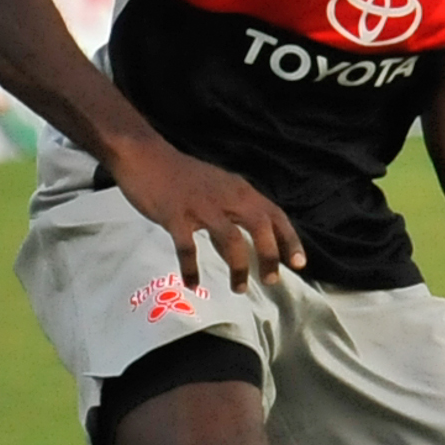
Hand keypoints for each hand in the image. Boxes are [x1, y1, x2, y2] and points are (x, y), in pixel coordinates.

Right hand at [108, 136, 304, 290]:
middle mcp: (226, 197)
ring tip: (239, 288)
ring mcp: (201, 206)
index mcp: (240, 190)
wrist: (145, 156)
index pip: (274, 214)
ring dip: (238, 267)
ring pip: (230, 239)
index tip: (299, 264)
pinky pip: (187, 247)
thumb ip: (236, 211)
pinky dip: (192, 268)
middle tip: (271, 281)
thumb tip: (250, 245)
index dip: (289, 239)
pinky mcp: (175, 215)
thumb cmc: (183, 177)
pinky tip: (193, 284)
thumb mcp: (219, 188)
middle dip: (269, 256)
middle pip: (259, 227)